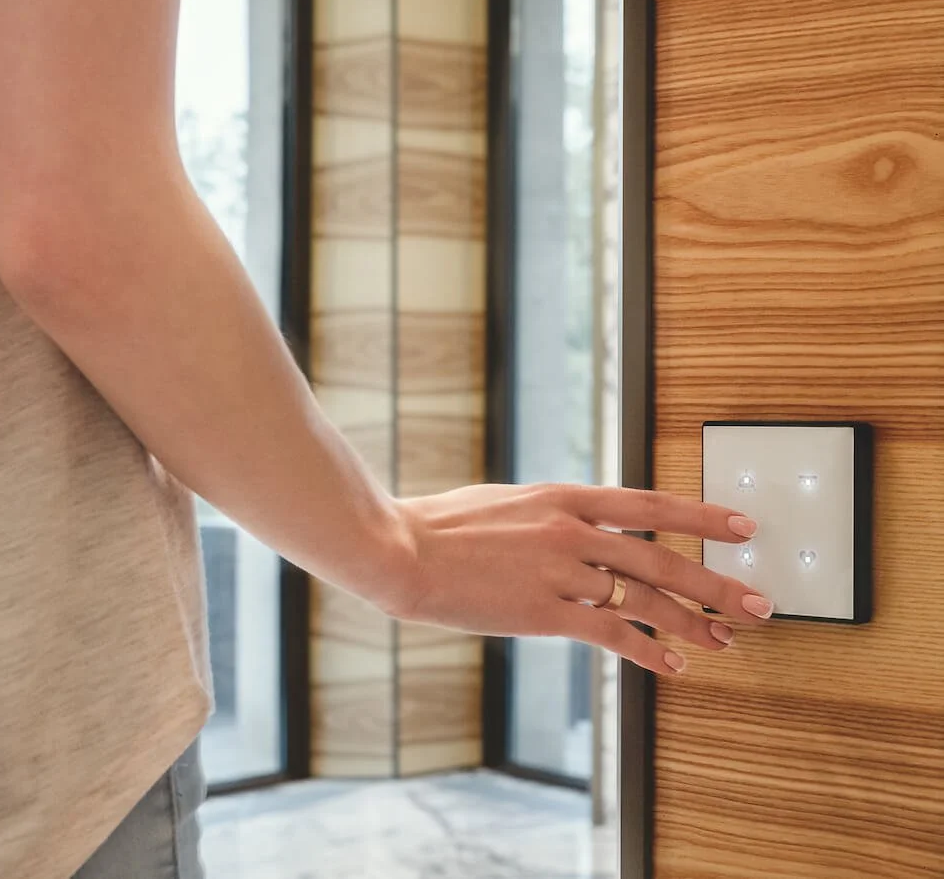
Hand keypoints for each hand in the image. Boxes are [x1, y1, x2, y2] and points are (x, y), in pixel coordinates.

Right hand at [388, 481, 771, 675]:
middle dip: (716, 582)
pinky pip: (611, 634)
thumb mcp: (512, 502)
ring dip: (693, 623)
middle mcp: (573, 529)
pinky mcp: (546, 612)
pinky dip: (649, 652)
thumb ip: (556, 515)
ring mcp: (562, 571)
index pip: (651, 503)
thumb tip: (588, 527)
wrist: (405, 551)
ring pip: (645, 600)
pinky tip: (675, 666)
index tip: (744, 526)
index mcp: (565, 496)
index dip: (702, 516)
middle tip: (758, 601)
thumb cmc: (450, 526)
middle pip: (662, 557)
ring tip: (729, 640)